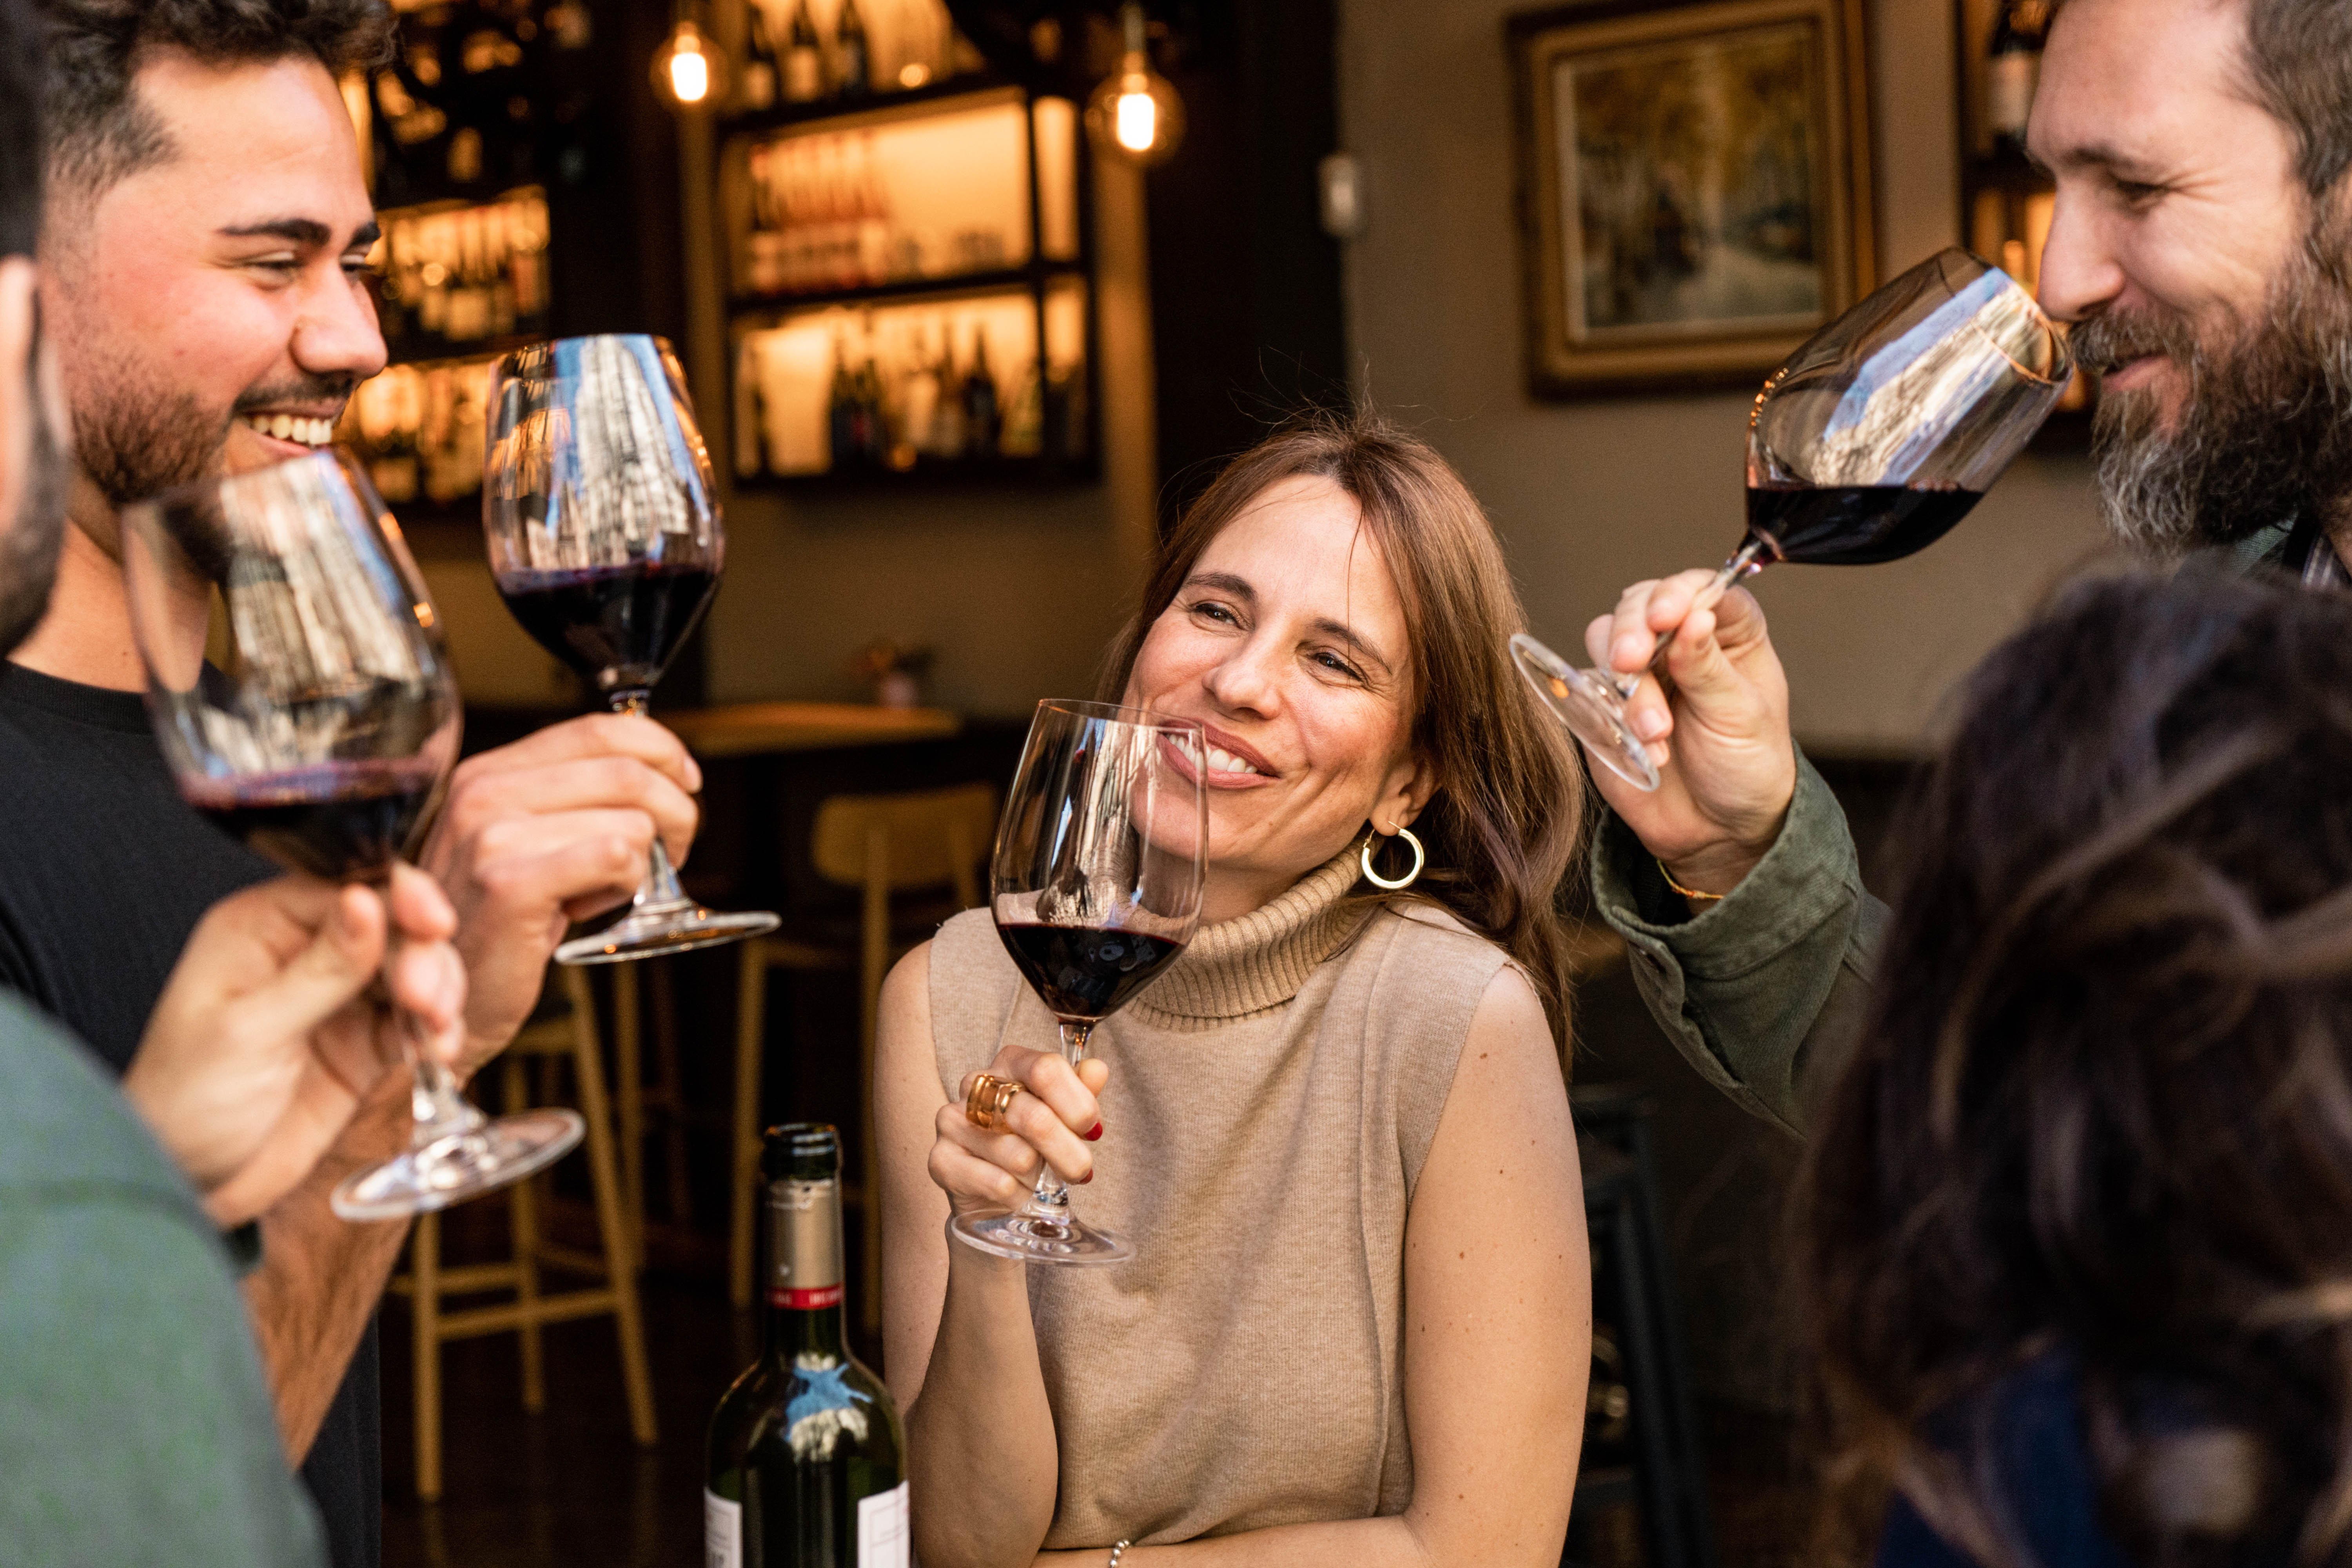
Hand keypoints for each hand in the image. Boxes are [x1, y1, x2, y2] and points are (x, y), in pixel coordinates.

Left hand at [125, 866, 465, 1226]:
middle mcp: (306, 953)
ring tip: (435, 1028)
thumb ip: (320, 969)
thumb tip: (367, 901)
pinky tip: (436, 1050)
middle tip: (425, 998)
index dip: (400, 898)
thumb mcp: (248, 1031)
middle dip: (422, 956)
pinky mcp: (364, 1046)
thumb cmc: (185, 1103)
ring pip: (415, 970)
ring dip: (438, 993)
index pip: (347, 888)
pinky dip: (437, 1032)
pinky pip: (416, 1023)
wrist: (187, 1185)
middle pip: (393, 926)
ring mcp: (340, 1000)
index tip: (434, 923)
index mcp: (263, 929)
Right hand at [418, 713, 700, 1074]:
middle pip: (629, 773)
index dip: (661, 750)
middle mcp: (484, 793)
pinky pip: (617, 858)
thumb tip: (665, 769)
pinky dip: (626, 887)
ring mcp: (492, 836)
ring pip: (632, 822)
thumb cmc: (496, 923)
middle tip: (669, 853)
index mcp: (489, 773)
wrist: (442, 1002)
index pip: (599, 728)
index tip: (686, 782)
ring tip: (602, 891)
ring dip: (643, 863)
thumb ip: (575, 797)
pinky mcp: (512, 884)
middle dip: (675, 814)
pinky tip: (590, 908)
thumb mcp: (527, 841)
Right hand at [928, 1043, 1105, 1216]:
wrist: (994, 1192)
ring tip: (1032, 1176)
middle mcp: (975, 1085)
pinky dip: (1017, 1194)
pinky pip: (997, 1183)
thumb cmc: (1032, 1143)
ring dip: (1037, 1176)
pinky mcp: (940, 1159)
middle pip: (1034, 1116)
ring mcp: (952, 1121)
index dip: (1078, 1104)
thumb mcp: (1062, 1116)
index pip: (1046, 1069)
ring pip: (1018, 1156)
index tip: (1093, 1130)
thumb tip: (1096, 1070)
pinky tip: (1013, 1190)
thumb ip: (1080, 1091)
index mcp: (1010, 1062)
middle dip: (1069, 1152)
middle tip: (1081, 1170)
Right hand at [1584, 569, 1796, 897]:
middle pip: (1640, 603)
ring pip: (1605, 641)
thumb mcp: (1740, 715)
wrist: (1714, 829)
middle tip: (1632, 663)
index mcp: (1725, 632)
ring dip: (1625, 684)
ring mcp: (1637, 670)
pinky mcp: (1603, 703)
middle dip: (1632, 631)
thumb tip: (1692, 616)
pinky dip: (1607, 715)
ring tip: (1655, 733)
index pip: (1700, 588)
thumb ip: (1708, 665)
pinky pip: (1585, 688)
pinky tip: (1642, 751)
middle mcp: (1677, 642)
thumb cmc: (1745, 767)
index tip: (1668, 616)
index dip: (1679, 592)